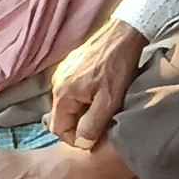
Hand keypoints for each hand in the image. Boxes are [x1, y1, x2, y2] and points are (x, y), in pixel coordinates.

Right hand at [46, 21, 148, 149]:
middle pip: (62, 116)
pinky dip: (84, 97)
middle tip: (102, 123)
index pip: (58, 129)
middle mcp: (56, 83)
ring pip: (68, 104)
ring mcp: (62, 73)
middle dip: (80, 124)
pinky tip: (101, 92)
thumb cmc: (117, 67)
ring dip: (83, 110)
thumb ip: (92, 125)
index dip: (75, 139)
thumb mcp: (109, 101)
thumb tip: (82, 143)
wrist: (122, 34)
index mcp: (62, 94)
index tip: (94, 138)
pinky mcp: (70, 66)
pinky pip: (72, 90)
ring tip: (104, 107)